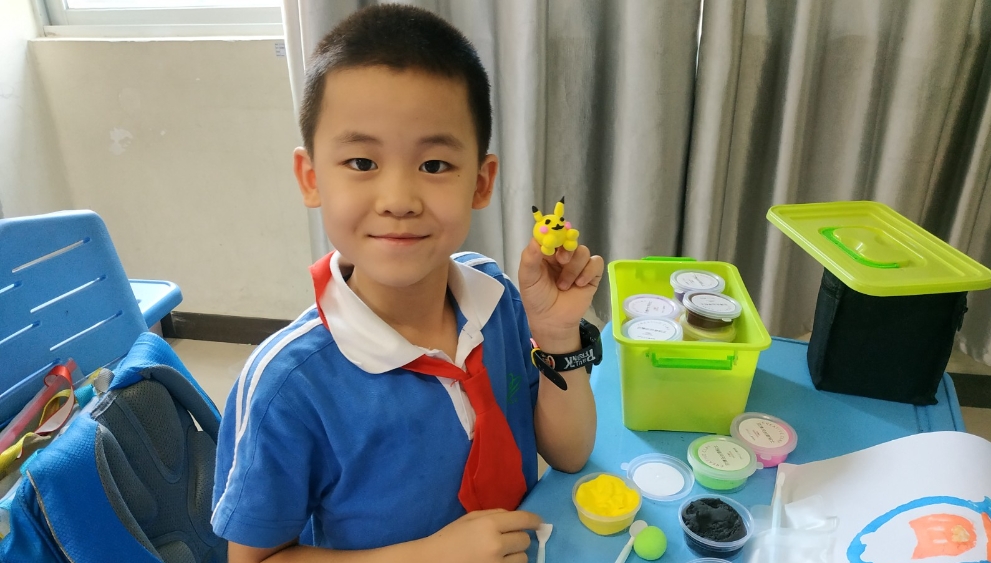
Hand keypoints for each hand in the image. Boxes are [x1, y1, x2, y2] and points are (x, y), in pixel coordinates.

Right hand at [425, 509, 541, 562]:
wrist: (431, 562)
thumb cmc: (449, 538)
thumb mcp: (469, 519)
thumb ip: (494, 514)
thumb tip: (517, 517)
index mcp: (488, 525)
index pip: (522, 519)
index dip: (534, 520)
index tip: (538, 523)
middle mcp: (496, 545)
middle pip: (524, 540)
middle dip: (519, 539)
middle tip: (509, 541)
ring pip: (523, 559)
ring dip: (516, 556)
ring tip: (502, 555)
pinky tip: (499, 562)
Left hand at [518, 239, 603, 351]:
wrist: (552, 321)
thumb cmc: (537, 298)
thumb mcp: (527, 277)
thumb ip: (530, 257)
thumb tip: (538, 237)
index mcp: (546, 253)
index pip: (552, 235)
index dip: (554, 233)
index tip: (554, 237)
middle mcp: (562, 256)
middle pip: (570, 239)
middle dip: (567, 249)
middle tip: (562, 261)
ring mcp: (578, 265)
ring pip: (583, 252)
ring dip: (574, 268)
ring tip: (564, 285)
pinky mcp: (591, 274)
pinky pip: (596, 263)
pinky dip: (588, 272)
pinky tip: (579, 284)